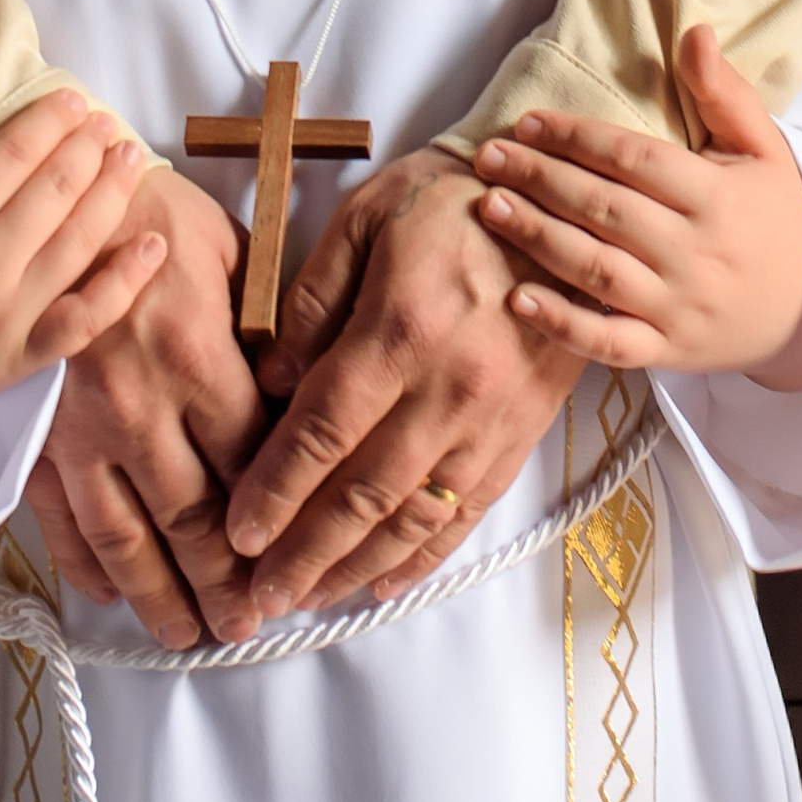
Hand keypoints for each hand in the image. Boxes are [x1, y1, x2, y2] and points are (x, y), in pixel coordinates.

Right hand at [0, 67, 166, 461]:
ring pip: (79, 243)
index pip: (11, 155)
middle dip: (88, 147)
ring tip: (130, 157)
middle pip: (55, 192)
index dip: (50, 121)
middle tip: (105, 121)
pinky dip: (125, 284)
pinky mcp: (19, 362)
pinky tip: (154, 247)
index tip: (72, 98)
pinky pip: (86, 320)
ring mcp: (5, 320)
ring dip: (113, 194)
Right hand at [24, 166, 268, 649]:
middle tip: (249, 627)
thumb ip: (270, 333)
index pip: (253, 464)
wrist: (48, 195)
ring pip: (127, 537)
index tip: (303, 557)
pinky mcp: (35, 433)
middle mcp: (141, 408)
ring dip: (161, 596)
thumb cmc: (153, 215)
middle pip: (196, 520)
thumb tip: (307, 398)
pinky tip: (109, 596)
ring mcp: (81, 429)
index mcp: (200, 360)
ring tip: (187, 637)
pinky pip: (60, 517)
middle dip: (227, 583)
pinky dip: (84, 565)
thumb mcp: (234, 256)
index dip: (280, 521)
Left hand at [222, 149, 582, 615]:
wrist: (564, 207)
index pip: (323, 432)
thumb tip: (269, 382)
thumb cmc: (449, 200)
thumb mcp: (364, 218)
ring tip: (305, 600)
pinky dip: (423, 556)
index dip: (275, 491)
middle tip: (256, 599)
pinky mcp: (520, 435)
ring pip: (415, 517)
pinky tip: (383, 583)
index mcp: (401, 331)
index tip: (237, 534)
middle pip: (363, 494)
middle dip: (303, 554)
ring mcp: (490, 420)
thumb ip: (310, 301)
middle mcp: (448, 389)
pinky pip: (468, 513)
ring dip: (355, 567)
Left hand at [472, 26, 801, 385]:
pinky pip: (608, 343)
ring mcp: (680, 308)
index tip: (528, 123)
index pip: (634, 160)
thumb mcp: (766, 148)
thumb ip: (725, 92)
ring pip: (596, 272)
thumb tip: (694, 32)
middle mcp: (696, 254)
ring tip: (489, 208)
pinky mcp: (668, 351)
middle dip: (540, 180)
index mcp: (718, 198)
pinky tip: (518, 299)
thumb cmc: (780, 217)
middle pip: (604, 211)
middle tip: (488, 157)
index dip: (577, 138)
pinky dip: (562, 325)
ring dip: (537, 239)